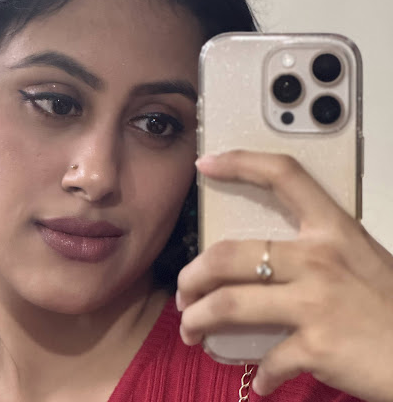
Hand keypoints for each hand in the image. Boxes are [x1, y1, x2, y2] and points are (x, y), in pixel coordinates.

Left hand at [176, 150, 392, 401]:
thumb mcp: (358, 256)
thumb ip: (314, 250)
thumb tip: (265, 262)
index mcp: (331, 228)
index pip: (282, 175)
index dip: (240, 162)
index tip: (206, 164)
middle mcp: (319, 258)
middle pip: (230, 254)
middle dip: (193, 274)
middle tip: (183, 290)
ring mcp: (316, 301)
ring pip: (230, 303)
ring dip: (199, 319)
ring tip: (190, 330)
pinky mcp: (318, 346)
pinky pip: (269, 359)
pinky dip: (260, 374)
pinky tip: (261, 381)